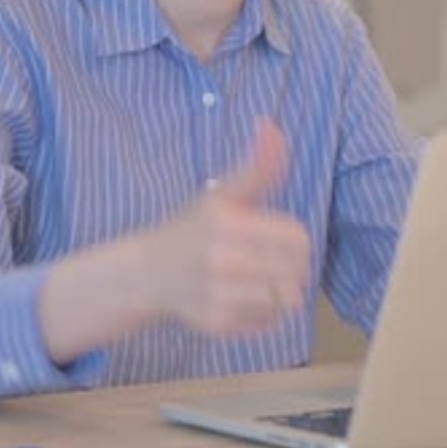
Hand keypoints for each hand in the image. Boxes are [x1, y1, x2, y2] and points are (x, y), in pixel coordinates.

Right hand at [151, 118, 310, 334]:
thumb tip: (270, 123)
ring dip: (280, 291)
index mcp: (227, 222)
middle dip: (291, 267)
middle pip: (296, 272)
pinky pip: (269, 322)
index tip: (276, 237)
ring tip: (258, 279)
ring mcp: (219, 295)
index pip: (297, 240)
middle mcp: (221, 260)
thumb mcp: (224, 193)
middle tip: (271, 261)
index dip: (294, 239)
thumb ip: (258, 165)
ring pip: (285, 300)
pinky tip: (245, 298)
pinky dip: (266, 313)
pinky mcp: (219, 323)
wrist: (149, 273)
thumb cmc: (193, 228)